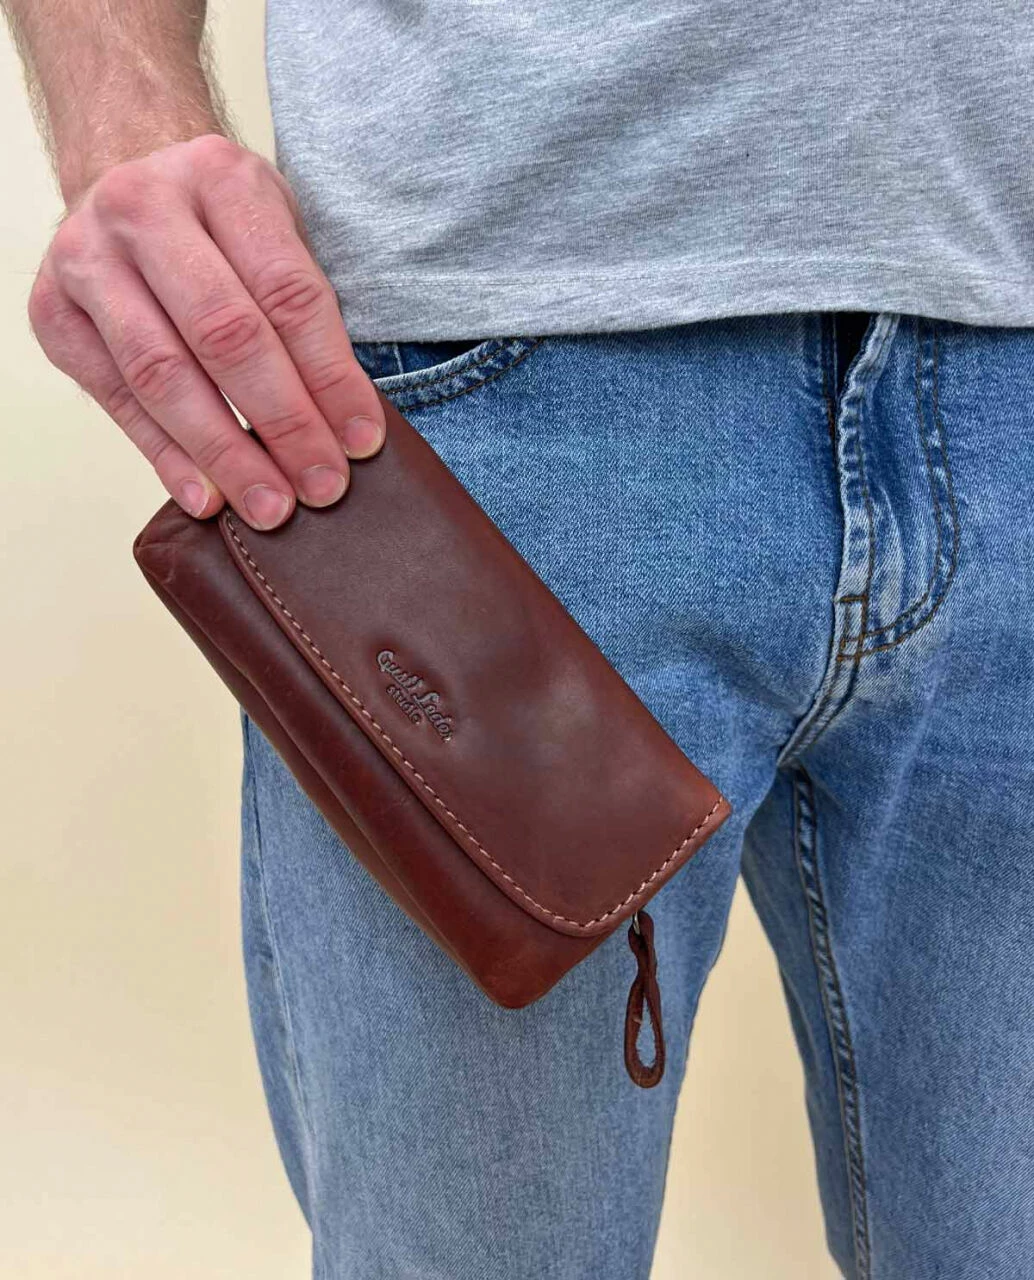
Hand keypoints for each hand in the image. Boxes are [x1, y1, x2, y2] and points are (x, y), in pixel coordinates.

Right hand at [28, 134, 385, 528]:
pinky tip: (207, 497)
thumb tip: (346, 427)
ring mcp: (86, 260)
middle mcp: (142, 209)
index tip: (362, 440)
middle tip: (322, 486)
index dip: (330, 376)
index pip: (288, 294)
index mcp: (219, 179)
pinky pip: (118, 400)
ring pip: (163, 374)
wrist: (120, 174)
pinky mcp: (54, 315)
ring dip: (224, 453)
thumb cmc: (218, 222)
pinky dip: (166, 456)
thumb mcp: (275, 228)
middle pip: (225, 336)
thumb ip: (304, 309)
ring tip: (270, 506)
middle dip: (283, 423)